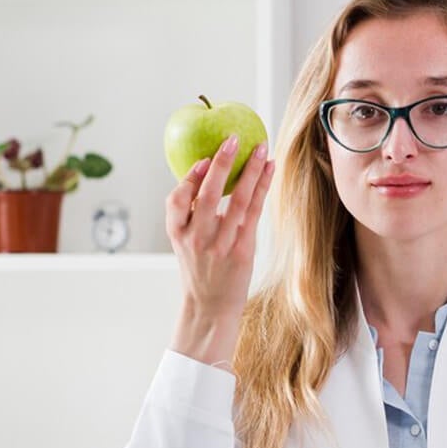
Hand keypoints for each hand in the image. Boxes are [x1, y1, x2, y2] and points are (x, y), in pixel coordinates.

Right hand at [165, 135, 274, 365]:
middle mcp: (198, 239)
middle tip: (232, 139)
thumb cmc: (200, 269)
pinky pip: (254, 213)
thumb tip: (207, 173)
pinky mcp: (243, 251)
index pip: (177, 200)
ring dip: (251, 171)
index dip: (190, 178)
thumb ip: (191, 213)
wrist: (210, 307)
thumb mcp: (184, 243)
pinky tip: (269, 170)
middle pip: (209, 195)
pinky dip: (262, 188)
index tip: (203, 159)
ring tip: (261, 148)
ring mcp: (221, 245)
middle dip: (221, 164)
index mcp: (178, 234)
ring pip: (238, 201)